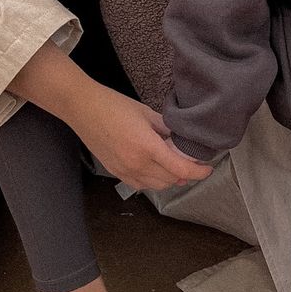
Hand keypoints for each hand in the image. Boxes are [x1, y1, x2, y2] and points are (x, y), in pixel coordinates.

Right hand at [67, 88, 211, 191]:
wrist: (83, 109)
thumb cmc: (114, 105)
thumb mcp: (146, 112)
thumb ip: (166, 128)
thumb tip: (181, 139)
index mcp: (147, 146)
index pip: (180, 169)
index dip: (198, 172)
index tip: (207, 168)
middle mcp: (136, 164)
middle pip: (171, 180)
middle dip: (185, 173)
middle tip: (191, 161)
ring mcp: (125, 171)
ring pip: (157, 185)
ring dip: (169, 179)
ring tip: (174, 165)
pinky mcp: (116, 172)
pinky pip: (141, 185)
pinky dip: (153, 181)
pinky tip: (155, 169)